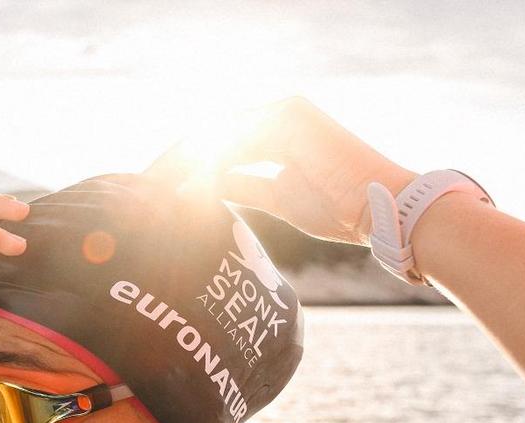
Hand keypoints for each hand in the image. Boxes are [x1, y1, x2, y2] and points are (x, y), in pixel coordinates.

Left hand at [144, 96, 416, 247]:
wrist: (383, 209)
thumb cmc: (340, 209)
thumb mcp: (279, 196)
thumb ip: (244, 186)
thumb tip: (205, 192)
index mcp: (277, 129)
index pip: (221, 143)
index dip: (186, 166)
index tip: (156, 193)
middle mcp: (279, 114)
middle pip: (213, 134)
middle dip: (175, 163)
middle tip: (141, 191)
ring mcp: (285, 111)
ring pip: (220, 136)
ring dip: (184, 164)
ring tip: (154, 195)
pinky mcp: (290, 118)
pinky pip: (238, 142)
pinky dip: (210, 166)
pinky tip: (186, 191)